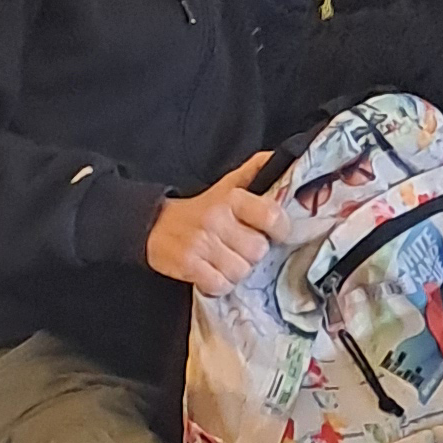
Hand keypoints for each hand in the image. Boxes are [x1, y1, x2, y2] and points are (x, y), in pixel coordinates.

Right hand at [146, 153, 276, 295]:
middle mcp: (217, 218)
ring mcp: (201, 242)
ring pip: (240, 271)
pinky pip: (219, 285)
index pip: (272, 216)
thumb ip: (257, 170)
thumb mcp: (228, 184)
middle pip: (257, 250)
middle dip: (252, 254)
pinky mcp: (188, 264)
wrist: (155, 224)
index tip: (275, 234)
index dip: (281, 230)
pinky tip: (212, 274)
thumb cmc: (201, 209)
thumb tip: (286, 157)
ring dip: (235, 272)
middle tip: (240, 248)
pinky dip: (218, 285)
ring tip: (225, 261)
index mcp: (233, 197)